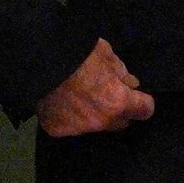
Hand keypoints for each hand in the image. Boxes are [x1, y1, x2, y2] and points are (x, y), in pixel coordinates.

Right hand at [33, 40, 156, 135]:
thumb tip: (130, 83)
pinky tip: (61, 102)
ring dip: (93, 115)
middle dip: (118, 110)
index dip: (142, 101)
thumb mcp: (105, 54)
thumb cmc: (76, 52)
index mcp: (118, 102)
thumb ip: (121, 72)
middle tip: (105, 93)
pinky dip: (69, 116)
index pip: (145, 110)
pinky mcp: (57, 130)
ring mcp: (78, 129)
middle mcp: (101, 121)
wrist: (38, 60)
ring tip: (79, 96)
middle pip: (121, 122)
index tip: (135, 95)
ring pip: (95, 125)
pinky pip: (71, 126)